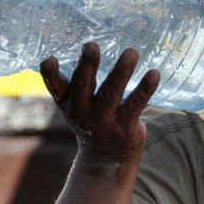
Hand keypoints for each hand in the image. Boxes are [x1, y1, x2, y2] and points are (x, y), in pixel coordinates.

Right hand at [40, 42, 159, 162]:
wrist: (107, 160)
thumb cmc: (92, 121)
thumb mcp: (78, 105)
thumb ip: (80, 82)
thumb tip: (90, 43)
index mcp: (69, 103)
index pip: (56, 87)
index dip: (50, 74)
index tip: (49, 59)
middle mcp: (83, 112)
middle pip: (84, 85)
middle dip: (88, 65)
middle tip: (91, 45)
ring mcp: (105, 121)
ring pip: (111, 94)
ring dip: (121, 72)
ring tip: (131, 52)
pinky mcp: (125, 127)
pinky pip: (136, 104)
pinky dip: (145, 88)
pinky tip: (154, 74)